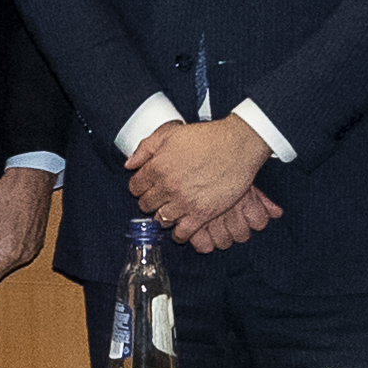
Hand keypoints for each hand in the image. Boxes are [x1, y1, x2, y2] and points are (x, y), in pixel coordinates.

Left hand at [0, 168, 58, 287]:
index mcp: (8, 254)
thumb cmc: (8, 196)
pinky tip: (7, 226)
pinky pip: (20, 250)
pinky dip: (11, 243)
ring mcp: (33, 249)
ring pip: (9, 261)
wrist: (31, 179)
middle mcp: (24, 256)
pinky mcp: (37, 240)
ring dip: (0, 250)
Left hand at [130, 114, 273, 247]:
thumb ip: (146, 148)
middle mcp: (168, 187)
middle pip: (146, 205)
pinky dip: (179, 234)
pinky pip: (182, 233)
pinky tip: (180, 228)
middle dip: (150, 201)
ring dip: (163, 216)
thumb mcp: (170, 134)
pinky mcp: (202, 214)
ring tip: (170, 209)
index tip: (146, 187)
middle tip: (159, 198)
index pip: (135, 187)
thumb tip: (130, 163)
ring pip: (161, 219)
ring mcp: (184, 202)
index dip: (140, 186)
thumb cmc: (206, 138)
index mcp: (157, 167)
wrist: (237, 147)